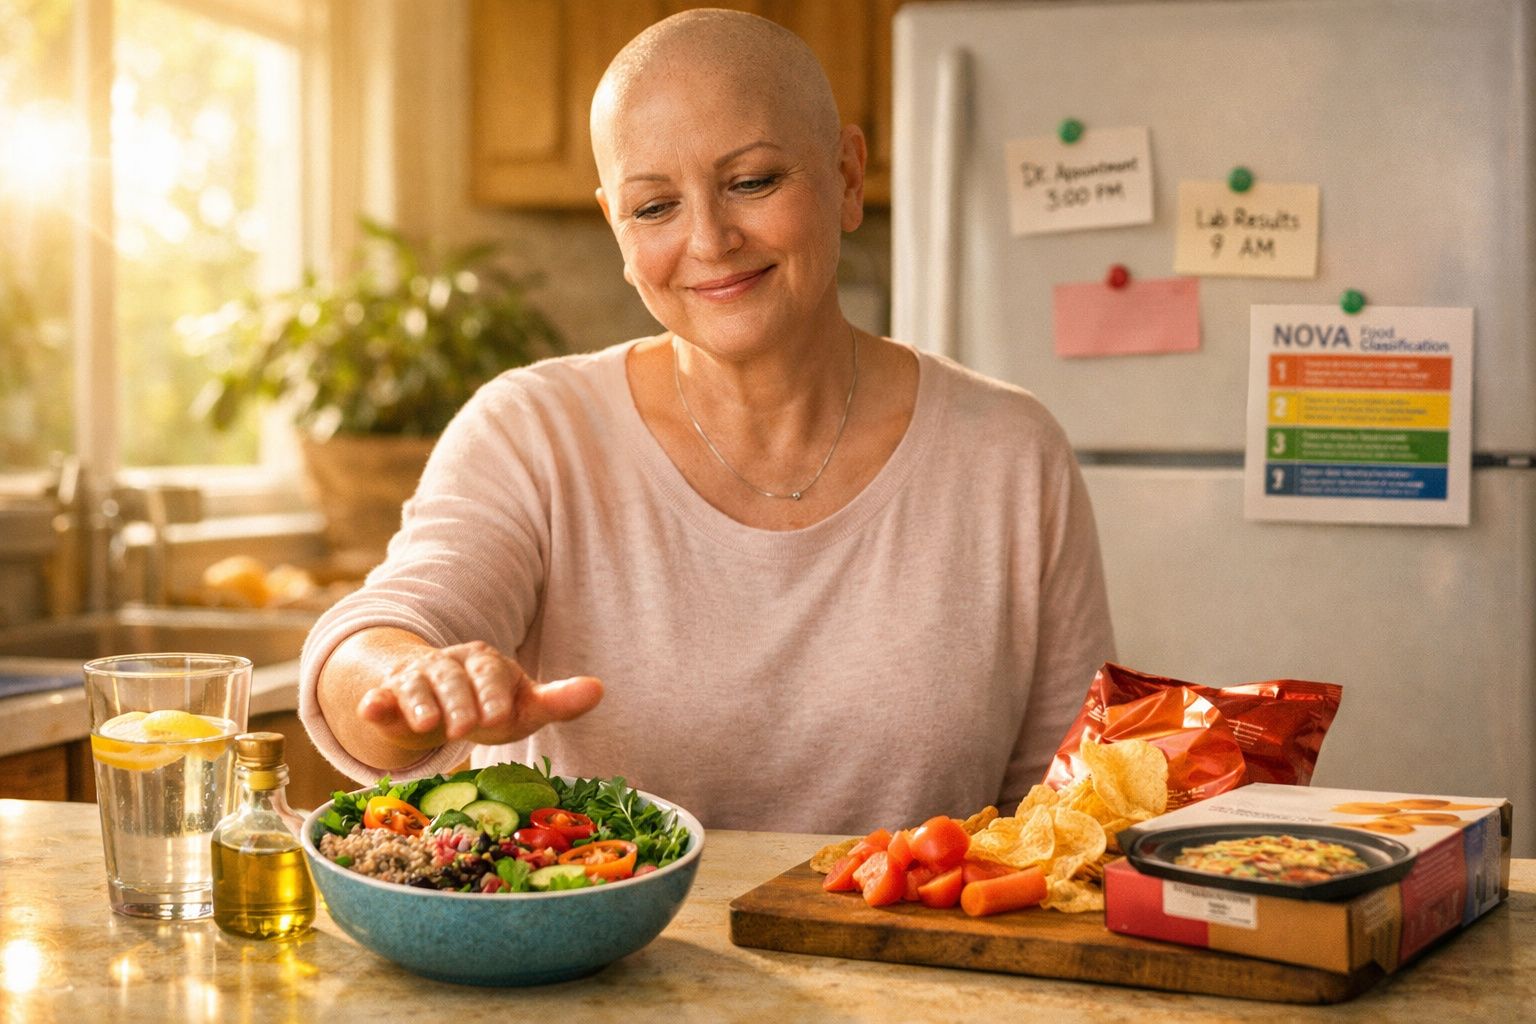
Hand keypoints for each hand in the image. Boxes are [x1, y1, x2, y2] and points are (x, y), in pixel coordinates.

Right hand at [355, 640, 602, 749]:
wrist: (437, 700)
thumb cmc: (489, 705)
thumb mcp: (522, 706)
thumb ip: (557, 701)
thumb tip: (600, 689)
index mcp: (486, 663)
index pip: (491, 674)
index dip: (493, 694)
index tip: (498, 717)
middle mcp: (449, 665)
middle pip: (453, 678)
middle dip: (458, 702)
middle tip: (464, 729)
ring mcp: (416, 678)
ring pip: (415, 685)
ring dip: (419, 703)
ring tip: (424, 724)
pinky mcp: (388, 697)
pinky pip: (379, 697)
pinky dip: (374, 703)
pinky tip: (370, 709)